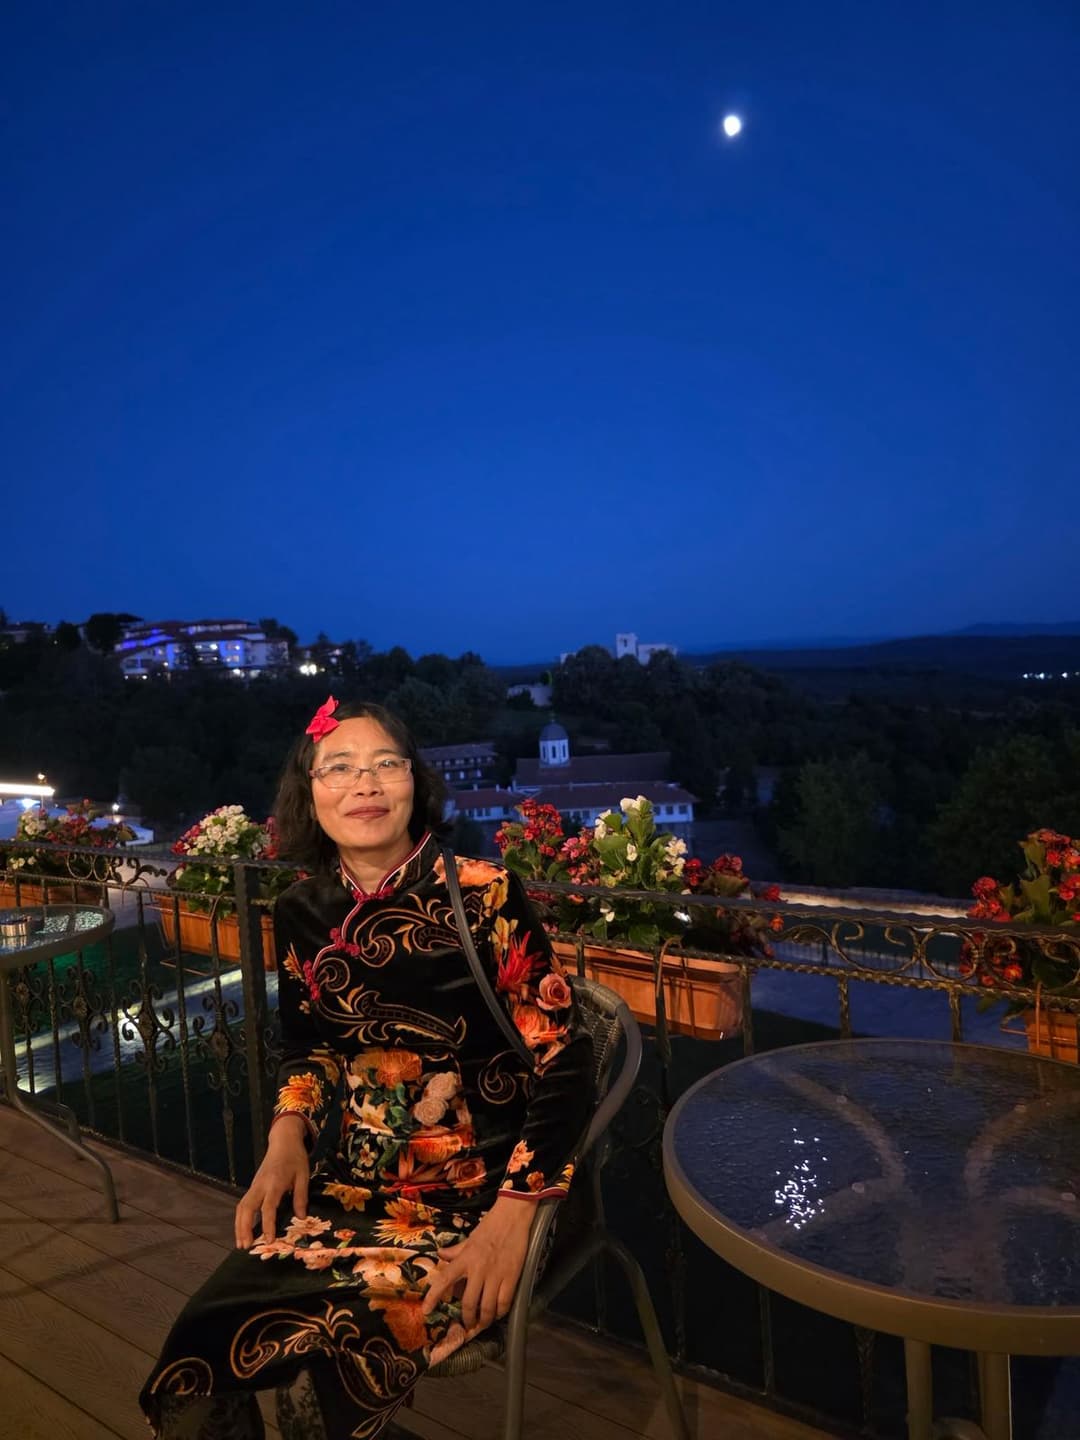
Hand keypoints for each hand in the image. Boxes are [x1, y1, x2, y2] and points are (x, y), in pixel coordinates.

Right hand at [235, 1114, 309, 1247]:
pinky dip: (241, 1218)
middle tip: (245, 1246)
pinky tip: (243, 1229)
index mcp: (275, 1183)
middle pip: (247, 1208)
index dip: (267, 1224)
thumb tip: (301, 1218)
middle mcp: (261, 1185)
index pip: (268, 1207)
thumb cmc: (295, 1157)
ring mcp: (254, 1185)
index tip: (269, 1240)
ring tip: (241, 1243)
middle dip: (244, 1228)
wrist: (284, 1141)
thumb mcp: (304, 1176)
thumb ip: (301, 1197)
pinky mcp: (253, 1186)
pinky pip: (243, 1203)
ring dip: (239, 1225)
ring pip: (241, 1207)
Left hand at [422, 1196, 534, 1331]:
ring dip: (484, 1320)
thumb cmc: (490, 1225)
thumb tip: (440, 1254)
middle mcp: (478, 1269)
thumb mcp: (470, 1238)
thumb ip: (456, 1250)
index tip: (426, 1311)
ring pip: (487, 1307)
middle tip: (467, 1324)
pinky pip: (504, 1302)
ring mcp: (496, 1274)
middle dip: (467, 1319)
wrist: (513, 1216)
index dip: (434, 1297)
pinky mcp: (512, 1277)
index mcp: (465, 1258)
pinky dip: (500, 1312)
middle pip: (468, 1302)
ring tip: (482, 1324)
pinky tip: (498, 1313)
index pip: (445, 1279)